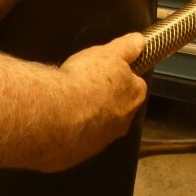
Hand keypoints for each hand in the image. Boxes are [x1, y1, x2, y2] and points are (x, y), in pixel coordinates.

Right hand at [46, 33, 147, 171]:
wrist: (54, 114)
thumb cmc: (85, 81)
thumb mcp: (109, 53)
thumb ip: (128, 47)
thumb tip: (140, 41)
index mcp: (133, 97)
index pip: (135, 85)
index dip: (120, 76)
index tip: (106, 72)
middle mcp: (122, 123)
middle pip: (118, 107)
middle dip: (104, 98)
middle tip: (85, 86)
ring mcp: (100, 142)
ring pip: (98, 126)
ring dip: (87, 116)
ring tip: (69, 103)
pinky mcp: (78, 154)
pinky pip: (76, 141)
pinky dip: (69, 132)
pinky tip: (58, 120)